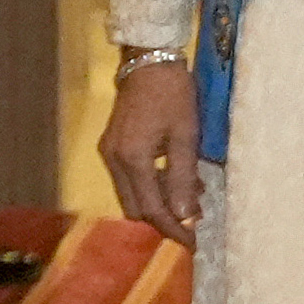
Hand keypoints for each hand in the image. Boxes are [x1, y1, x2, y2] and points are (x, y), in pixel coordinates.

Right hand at [98, 59, 203, 244]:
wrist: (149, 60)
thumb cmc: (173, 94)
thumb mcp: (185, 135)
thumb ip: (183, 177)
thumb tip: (185, 216)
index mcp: (132, 159)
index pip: (151, 208)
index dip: (172, 229)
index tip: (192, 243)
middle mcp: (114, 161)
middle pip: (136, 207)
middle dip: (163, 221)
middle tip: (192, 229)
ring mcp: (110, 153)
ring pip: (132, 194)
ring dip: (159, 203)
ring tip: (193, 203)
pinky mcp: (113, 145)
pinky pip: (131, 178)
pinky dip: (152, 186)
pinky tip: (178, 181)